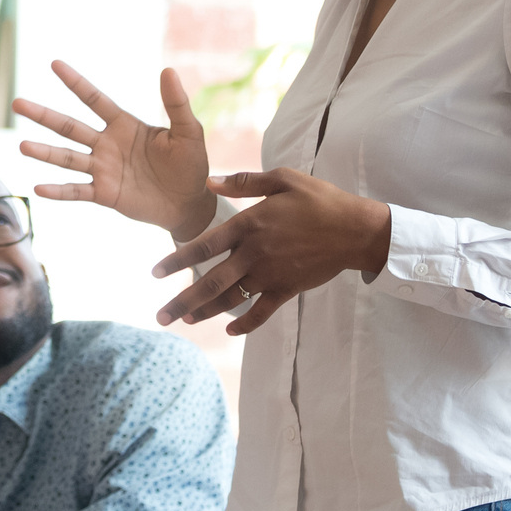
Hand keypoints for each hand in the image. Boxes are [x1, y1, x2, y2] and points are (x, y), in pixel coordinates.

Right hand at [14, 62, 216, 240]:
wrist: (190, 203)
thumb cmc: (191, 164)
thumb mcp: (188, 131)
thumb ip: (176, 104)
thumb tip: (168, 71)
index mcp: (125, 125)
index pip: (95, 99)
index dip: (75, 82)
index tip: (54, 64)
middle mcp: (107, 144)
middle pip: (70, 127)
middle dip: (44, 115)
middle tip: (17, 103)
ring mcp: (103, 169)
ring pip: (67, 158)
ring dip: (44, 152)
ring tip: (22, 146)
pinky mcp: (105, 194)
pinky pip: (77, 191)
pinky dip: (58, 191)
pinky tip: (38, 188)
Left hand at [150, 169, 391, 333]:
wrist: (355, 229)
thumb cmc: (319, 199)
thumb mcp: (283, 179)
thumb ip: (244, 182)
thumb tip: (209, 181)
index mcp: (249, 225)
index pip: (204, 246)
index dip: (177, 261)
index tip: (155, 273)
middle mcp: (254, 254)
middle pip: (210, 282)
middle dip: (182, 302)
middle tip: (160, 317)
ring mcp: (270, 275)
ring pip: (230, 300)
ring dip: (205, 313)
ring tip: (184, 321)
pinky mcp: (287, 289)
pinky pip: (261, 312)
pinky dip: (245, 324)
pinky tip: (229, 331)